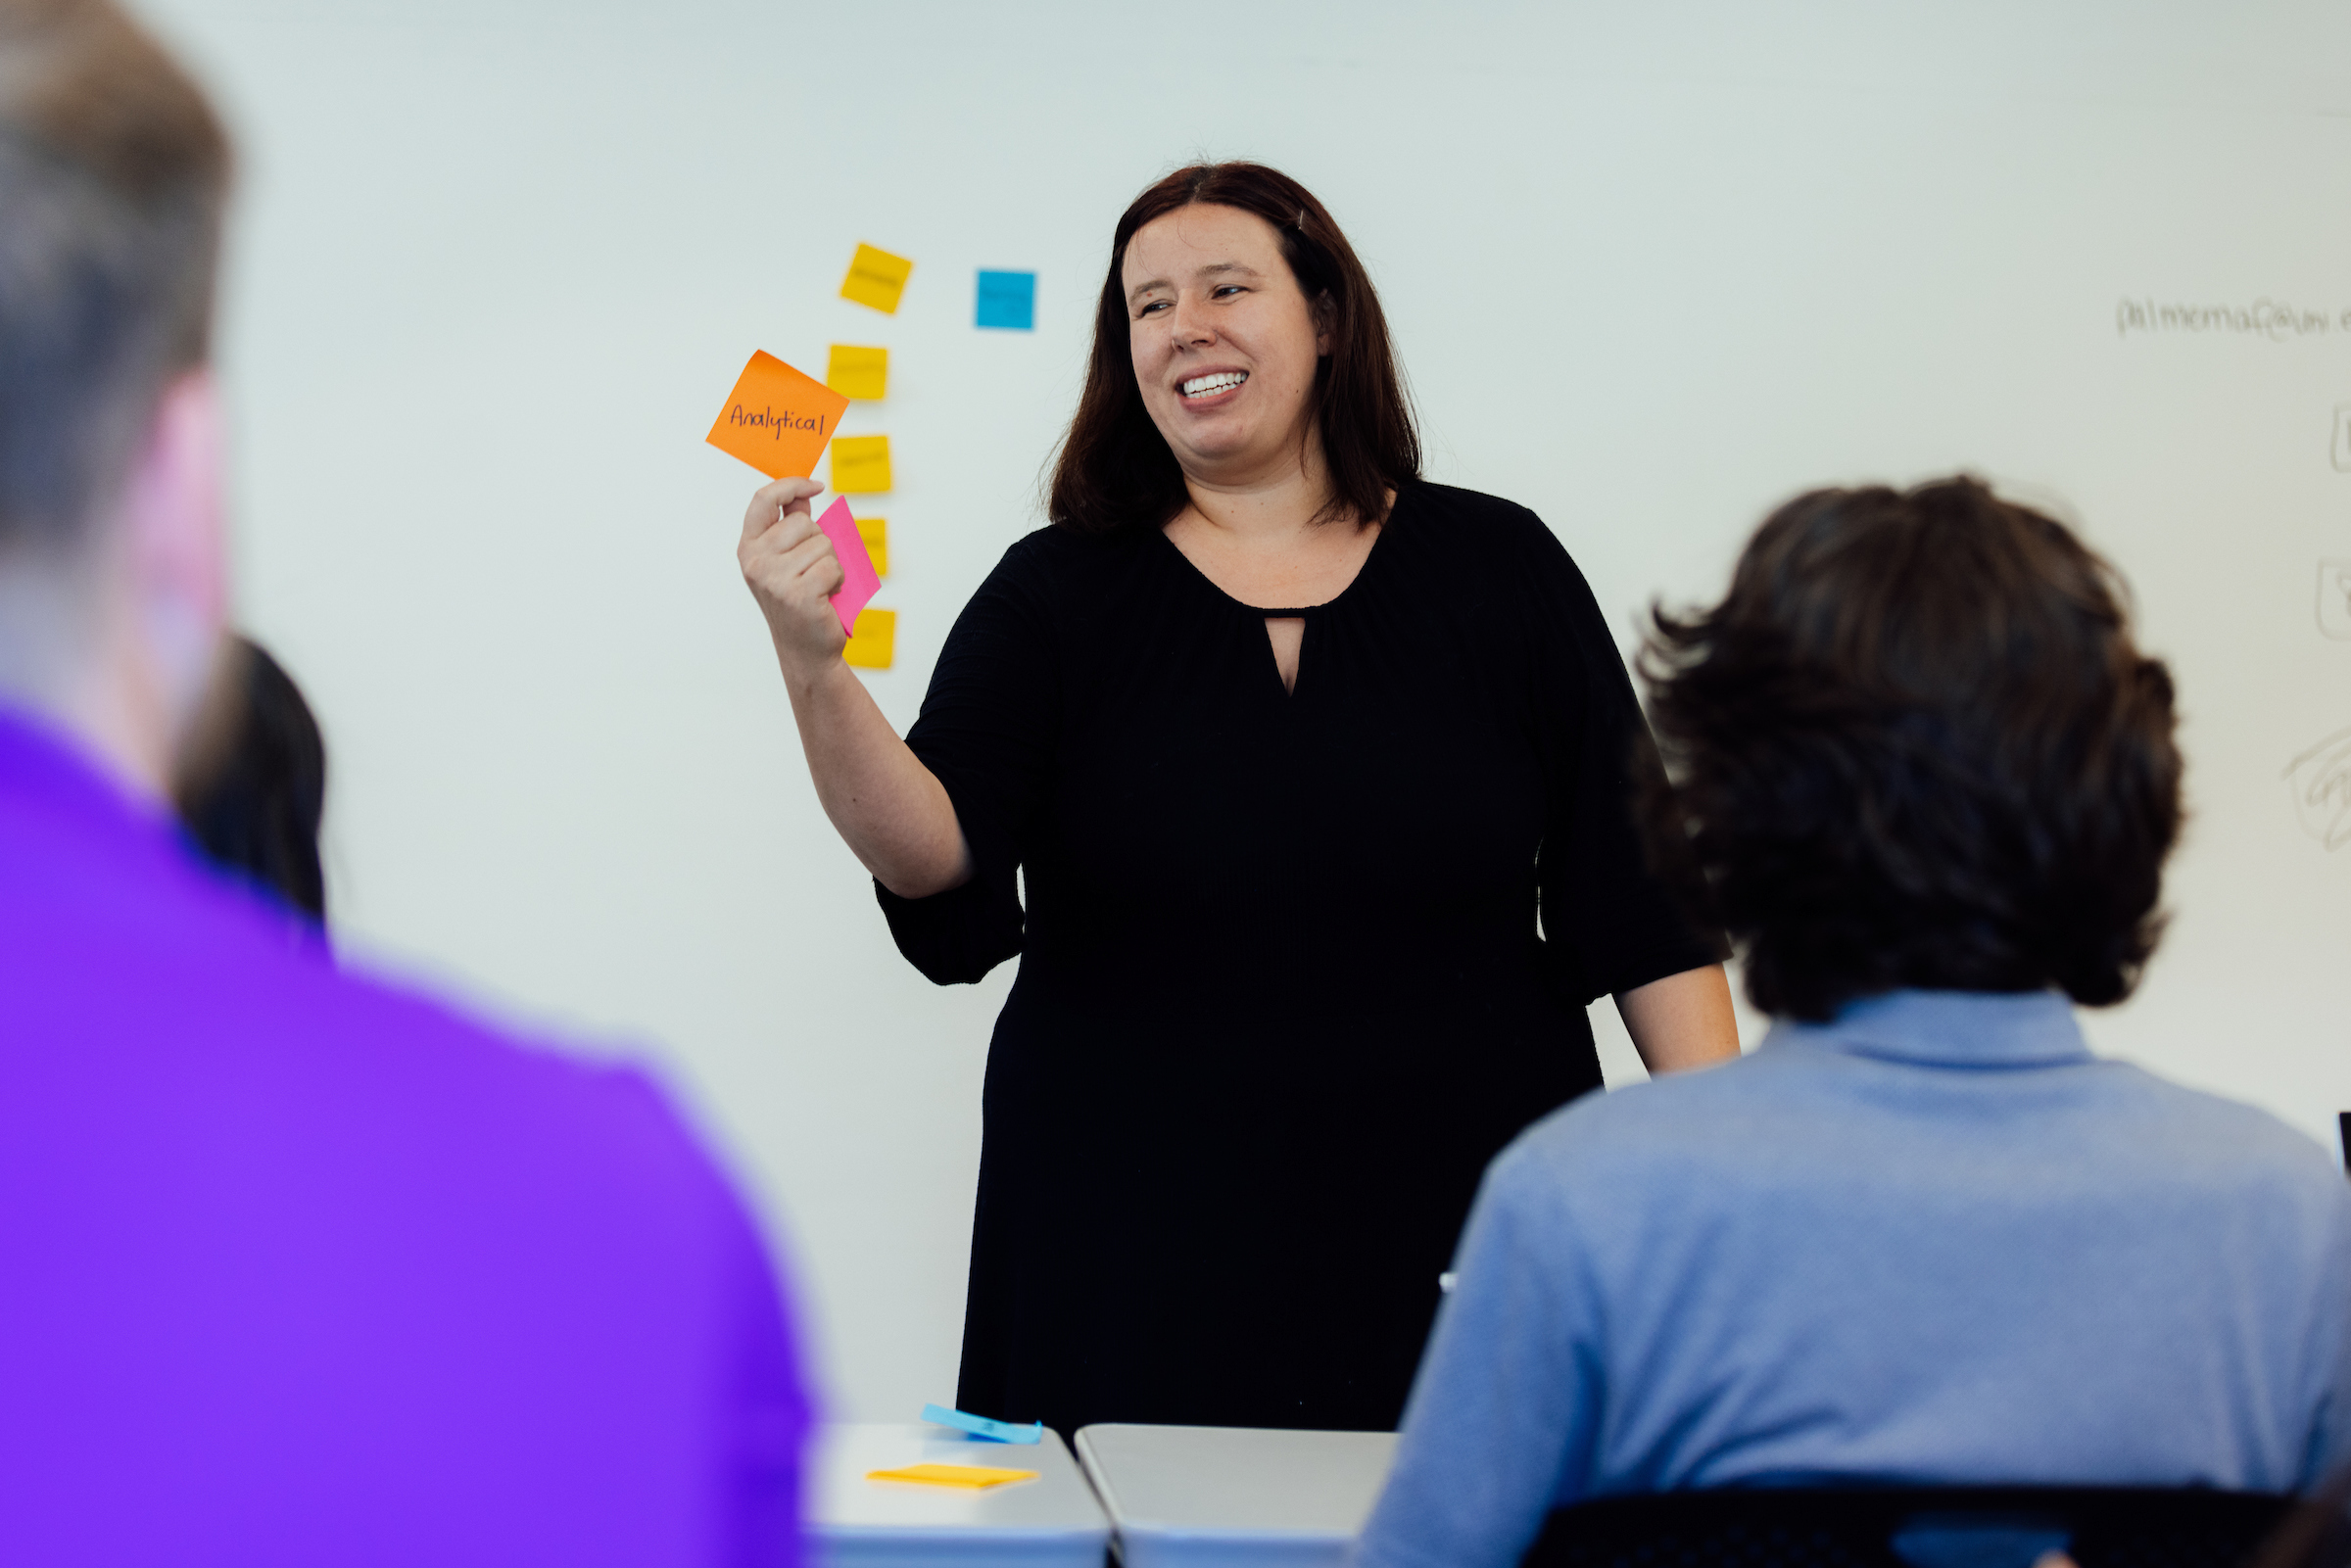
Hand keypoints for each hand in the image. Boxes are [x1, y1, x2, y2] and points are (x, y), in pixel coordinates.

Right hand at [738, 476, 846, 681]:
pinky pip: (833, 566)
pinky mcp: (798, 593)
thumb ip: (792, 527)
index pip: (763, 499)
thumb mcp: (788, 560)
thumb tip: (804, 493)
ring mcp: (774, 577)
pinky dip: (839, 580)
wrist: (807, 650)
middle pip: (803, 523)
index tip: (816, 485)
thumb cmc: (802, 601)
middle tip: (814, 570)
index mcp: (749, 548)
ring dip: (831, 564)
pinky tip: (827, 596)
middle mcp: (755, 561)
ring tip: (820, 586)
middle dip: (820, 542)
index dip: (791, 485)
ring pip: (823, 544)